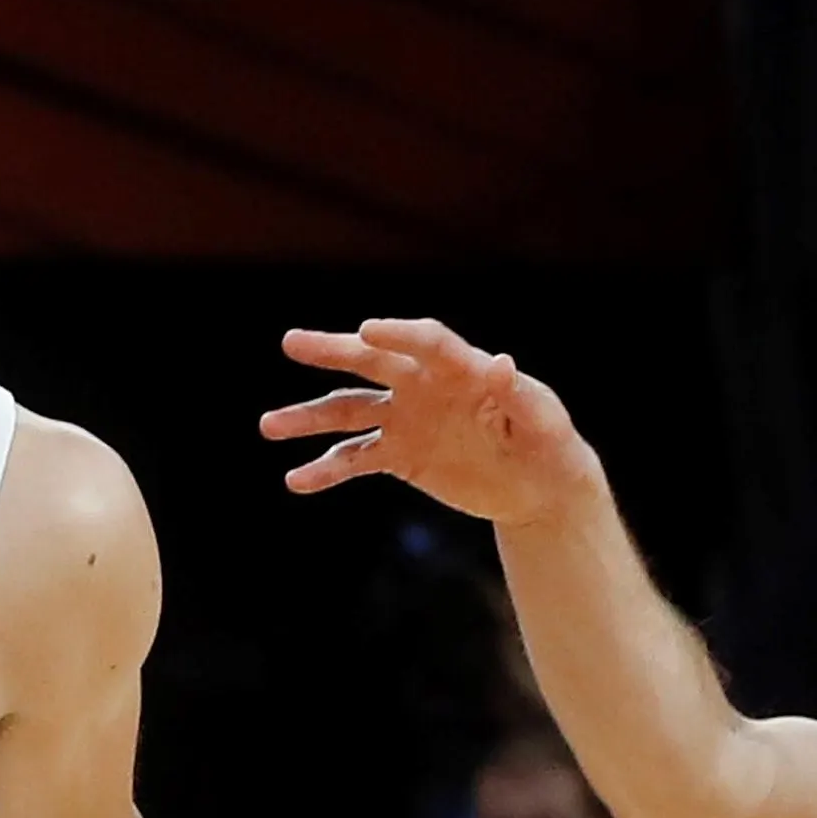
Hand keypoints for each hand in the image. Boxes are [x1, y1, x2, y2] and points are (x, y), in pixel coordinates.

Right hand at [262, 319, 603, 529]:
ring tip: (269, 425)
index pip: (426, 342)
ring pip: (350, 412)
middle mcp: (424, 385)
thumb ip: (519, 395)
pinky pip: (355, 460)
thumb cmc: (547, 442)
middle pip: (371, 362)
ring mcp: (406, 419)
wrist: (538, 485)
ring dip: (310, 418)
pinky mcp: (399, 455)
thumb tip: (501, 364)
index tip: (366, 332)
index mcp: (461, 367)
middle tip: (291, 343)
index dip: (398, 335)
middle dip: (332, 351)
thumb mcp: (542, 420)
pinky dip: (326, 469)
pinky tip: (296, 480)